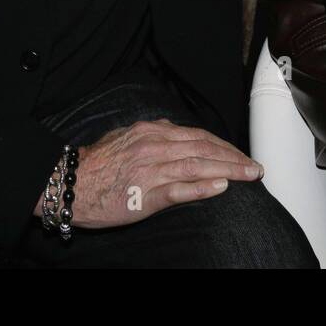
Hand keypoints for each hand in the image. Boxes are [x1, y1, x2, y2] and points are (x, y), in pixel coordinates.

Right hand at [50, 120, 262, 228]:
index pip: (198, 136)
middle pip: (204, 149)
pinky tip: (220, 187)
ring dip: (228, 170)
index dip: (224, 146)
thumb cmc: (99, 163)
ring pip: (198, 166)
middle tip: (255, 167)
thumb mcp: (129, 138)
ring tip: (249, 176)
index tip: (241, 155)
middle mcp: (155, 146)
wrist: (70, 182)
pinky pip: (178, 189)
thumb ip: (155, 137)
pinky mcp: (144, 194)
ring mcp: (151, 169)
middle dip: (234, 158)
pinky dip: (201, 187)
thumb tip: (179, 138)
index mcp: (153, 132)